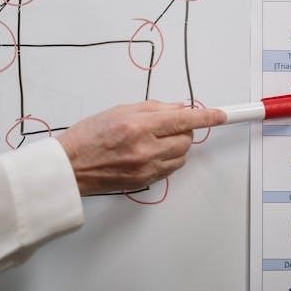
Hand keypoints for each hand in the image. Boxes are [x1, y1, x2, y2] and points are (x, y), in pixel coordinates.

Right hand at [58, 101, 225, 195]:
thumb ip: (153, 108)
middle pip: (186, 139)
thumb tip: (178, 109)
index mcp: (139, 126)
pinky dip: (168, 159)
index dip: (206, 117)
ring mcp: (146, 168)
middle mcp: (146, 148)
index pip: (183, 119)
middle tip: (168, 125)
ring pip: (182, 156)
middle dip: (184, 130)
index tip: (220, 115)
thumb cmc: (88, 137)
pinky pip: (170, 169)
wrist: (70, 167)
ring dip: (177, 145)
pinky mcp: (145, 182)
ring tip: (156, 140)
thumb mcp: (119, 110)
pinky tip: (151, 152)